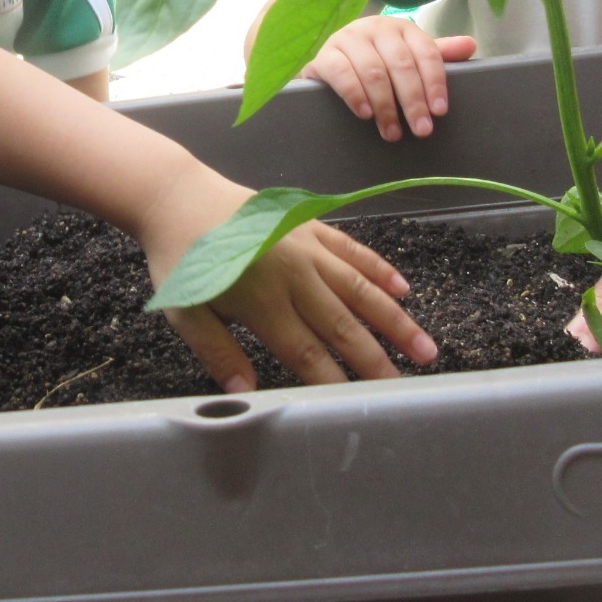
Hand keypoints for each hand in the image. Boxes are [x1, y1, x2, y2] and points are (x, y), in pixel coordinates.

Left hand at [136, 164, 437, 391]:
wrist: (176, 195)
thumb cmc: (178, 257)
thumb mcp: (184, 309)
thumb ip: (217, 352)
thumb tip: (245, 393)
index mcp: (261, 301)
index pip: (307, 353)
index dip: (334, 382)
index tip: (358, 405)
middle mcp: (293, 274)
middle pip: (343, 326)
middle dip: (377, 361)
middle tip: (404, 388)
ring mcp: (306, 246)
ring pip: (361, 289)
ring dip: (395, 321)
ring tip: (425, 347)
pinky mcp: (310, 224)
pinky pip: (352, 250)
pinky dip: (379, 270)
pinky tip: (402, 290)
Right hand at [306, 17, 476, 140]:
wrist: (332, 62)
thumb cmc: (378, 61)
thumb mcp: (409, 57)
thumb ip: (437, 55)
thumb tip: (470, 46)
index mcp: (402, 28)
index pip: (426, 52)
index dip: (435, 82)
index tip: (439, 111)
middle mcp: (376, 27)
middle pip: (401, 65)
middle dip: (413, 101)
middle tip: (420, 130)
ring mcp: (347, 39)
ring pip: (373, 71)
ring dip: (385, 106)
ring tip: (392, 132)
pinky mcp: (324, 55)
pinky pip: (341, 73)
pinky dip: (355, 94)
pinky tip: (365, 114)